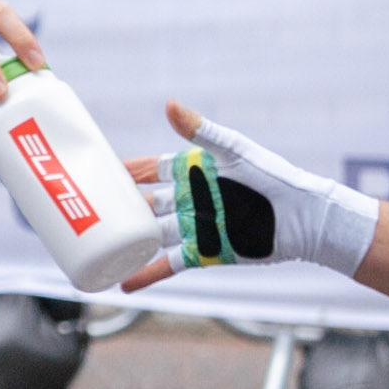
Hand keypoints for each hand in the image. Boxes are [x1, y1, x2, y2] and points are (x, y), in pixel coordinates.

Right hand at [118, 100, 378, 291]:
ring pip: (151, 236)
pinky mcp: (205, 253)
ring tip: (94, 250)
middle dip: (117, 207)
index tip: (95, 169)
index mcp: (194, 171)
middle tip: (84, 210)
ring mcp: (195, 227)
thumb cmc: (274, 178)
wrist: (304, 219)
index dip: (125, 170)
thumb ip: (202, 132)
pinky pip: (169, 263)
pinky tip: (123, 283)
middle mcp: (190, 199)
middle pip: (144, 204)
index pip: (150, 169)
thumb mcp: (235, 152)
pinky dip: (147, 273)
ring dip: (125, 243)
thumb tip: (169, 105)